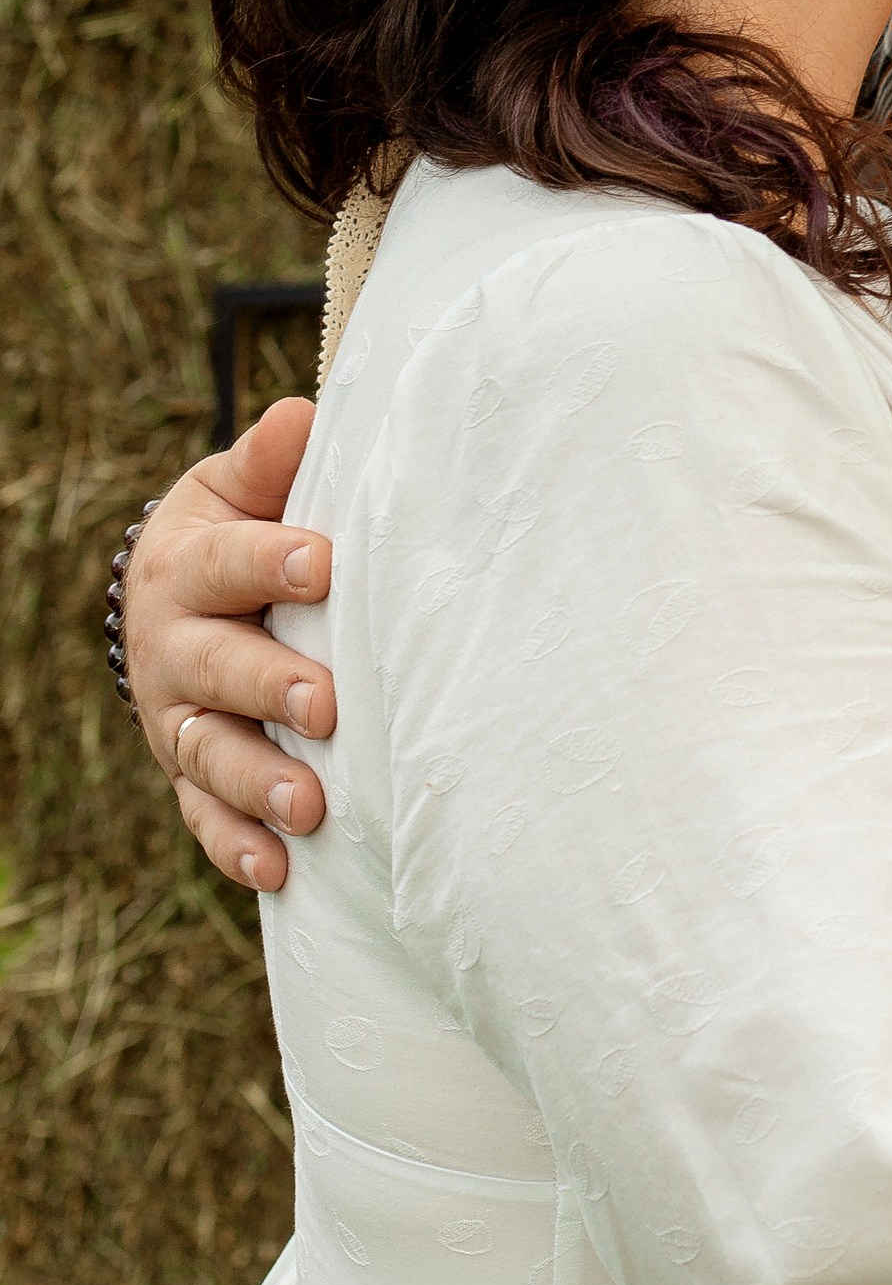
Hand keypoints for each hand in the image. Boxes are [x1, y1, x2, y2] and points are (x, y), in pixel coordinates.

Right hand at [124, 397, 333, 890]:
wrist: (173, 598)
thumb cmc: (236, 530)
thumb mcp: (238, 488)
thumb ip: (270, 462)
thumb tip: (301, 414)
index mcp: (188, 568)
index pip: (227, 563)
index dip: (270, 562)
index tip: (323, 562)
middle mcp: (175, 650)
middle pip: (217, 670)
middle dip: (268, 687)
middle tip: (325, 703)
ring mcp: (179, 719)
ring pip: (210, 755)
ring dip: (258, 783)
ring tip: (311, 805)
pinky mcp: (189, 774)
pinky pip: (205, 817)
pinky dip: (237, 846)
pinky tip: (282, 870)